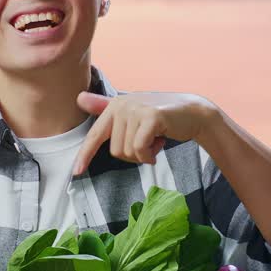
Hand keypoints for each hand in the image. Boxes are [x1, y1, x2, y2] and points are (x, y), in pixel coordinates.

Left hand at [72, 91, 217, 175]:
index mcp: (114, 105)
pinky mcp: (151, 117)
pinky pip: (140, 149)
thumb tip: (79, 98)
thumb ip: (105, 106)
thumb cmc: (161, 117)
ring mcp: (136, 110)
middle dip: (133, 155)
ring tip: (156, 140)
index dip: (85, 155)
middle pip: (116, 151)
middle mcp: (122, 105)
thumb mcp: (132, 112)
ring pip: (128, 152)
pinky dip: (150, 154)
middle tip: (148, 143)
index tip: (76, 172)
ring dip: (144, 154)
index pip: (95, 135)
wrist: (193, 113)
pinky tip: (161, 144)